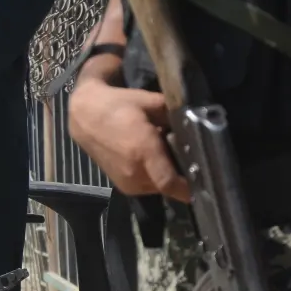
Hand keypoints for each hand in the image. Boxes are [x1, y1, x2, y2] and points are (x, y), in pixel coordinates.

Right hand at [68, 80, 190, 201]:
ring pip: (159, 188)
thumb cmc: (118, 105)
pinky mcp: (122, 186)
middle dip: (181, 176)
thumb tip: (195, 124)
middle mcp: (135, 172)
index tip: (204, 181)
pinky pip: (148, 187)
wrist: (85, 117)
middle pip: (170, 185)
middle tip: (189, 160)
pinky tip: (152, 160)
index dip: (189, 187)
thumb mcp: (149, 102)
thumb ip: (173, 114)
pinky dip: (154, 177)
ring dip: (166, 176)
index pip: (170, 183)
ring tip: (168, 157)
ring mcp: (128, 182)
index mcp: (143, 150)